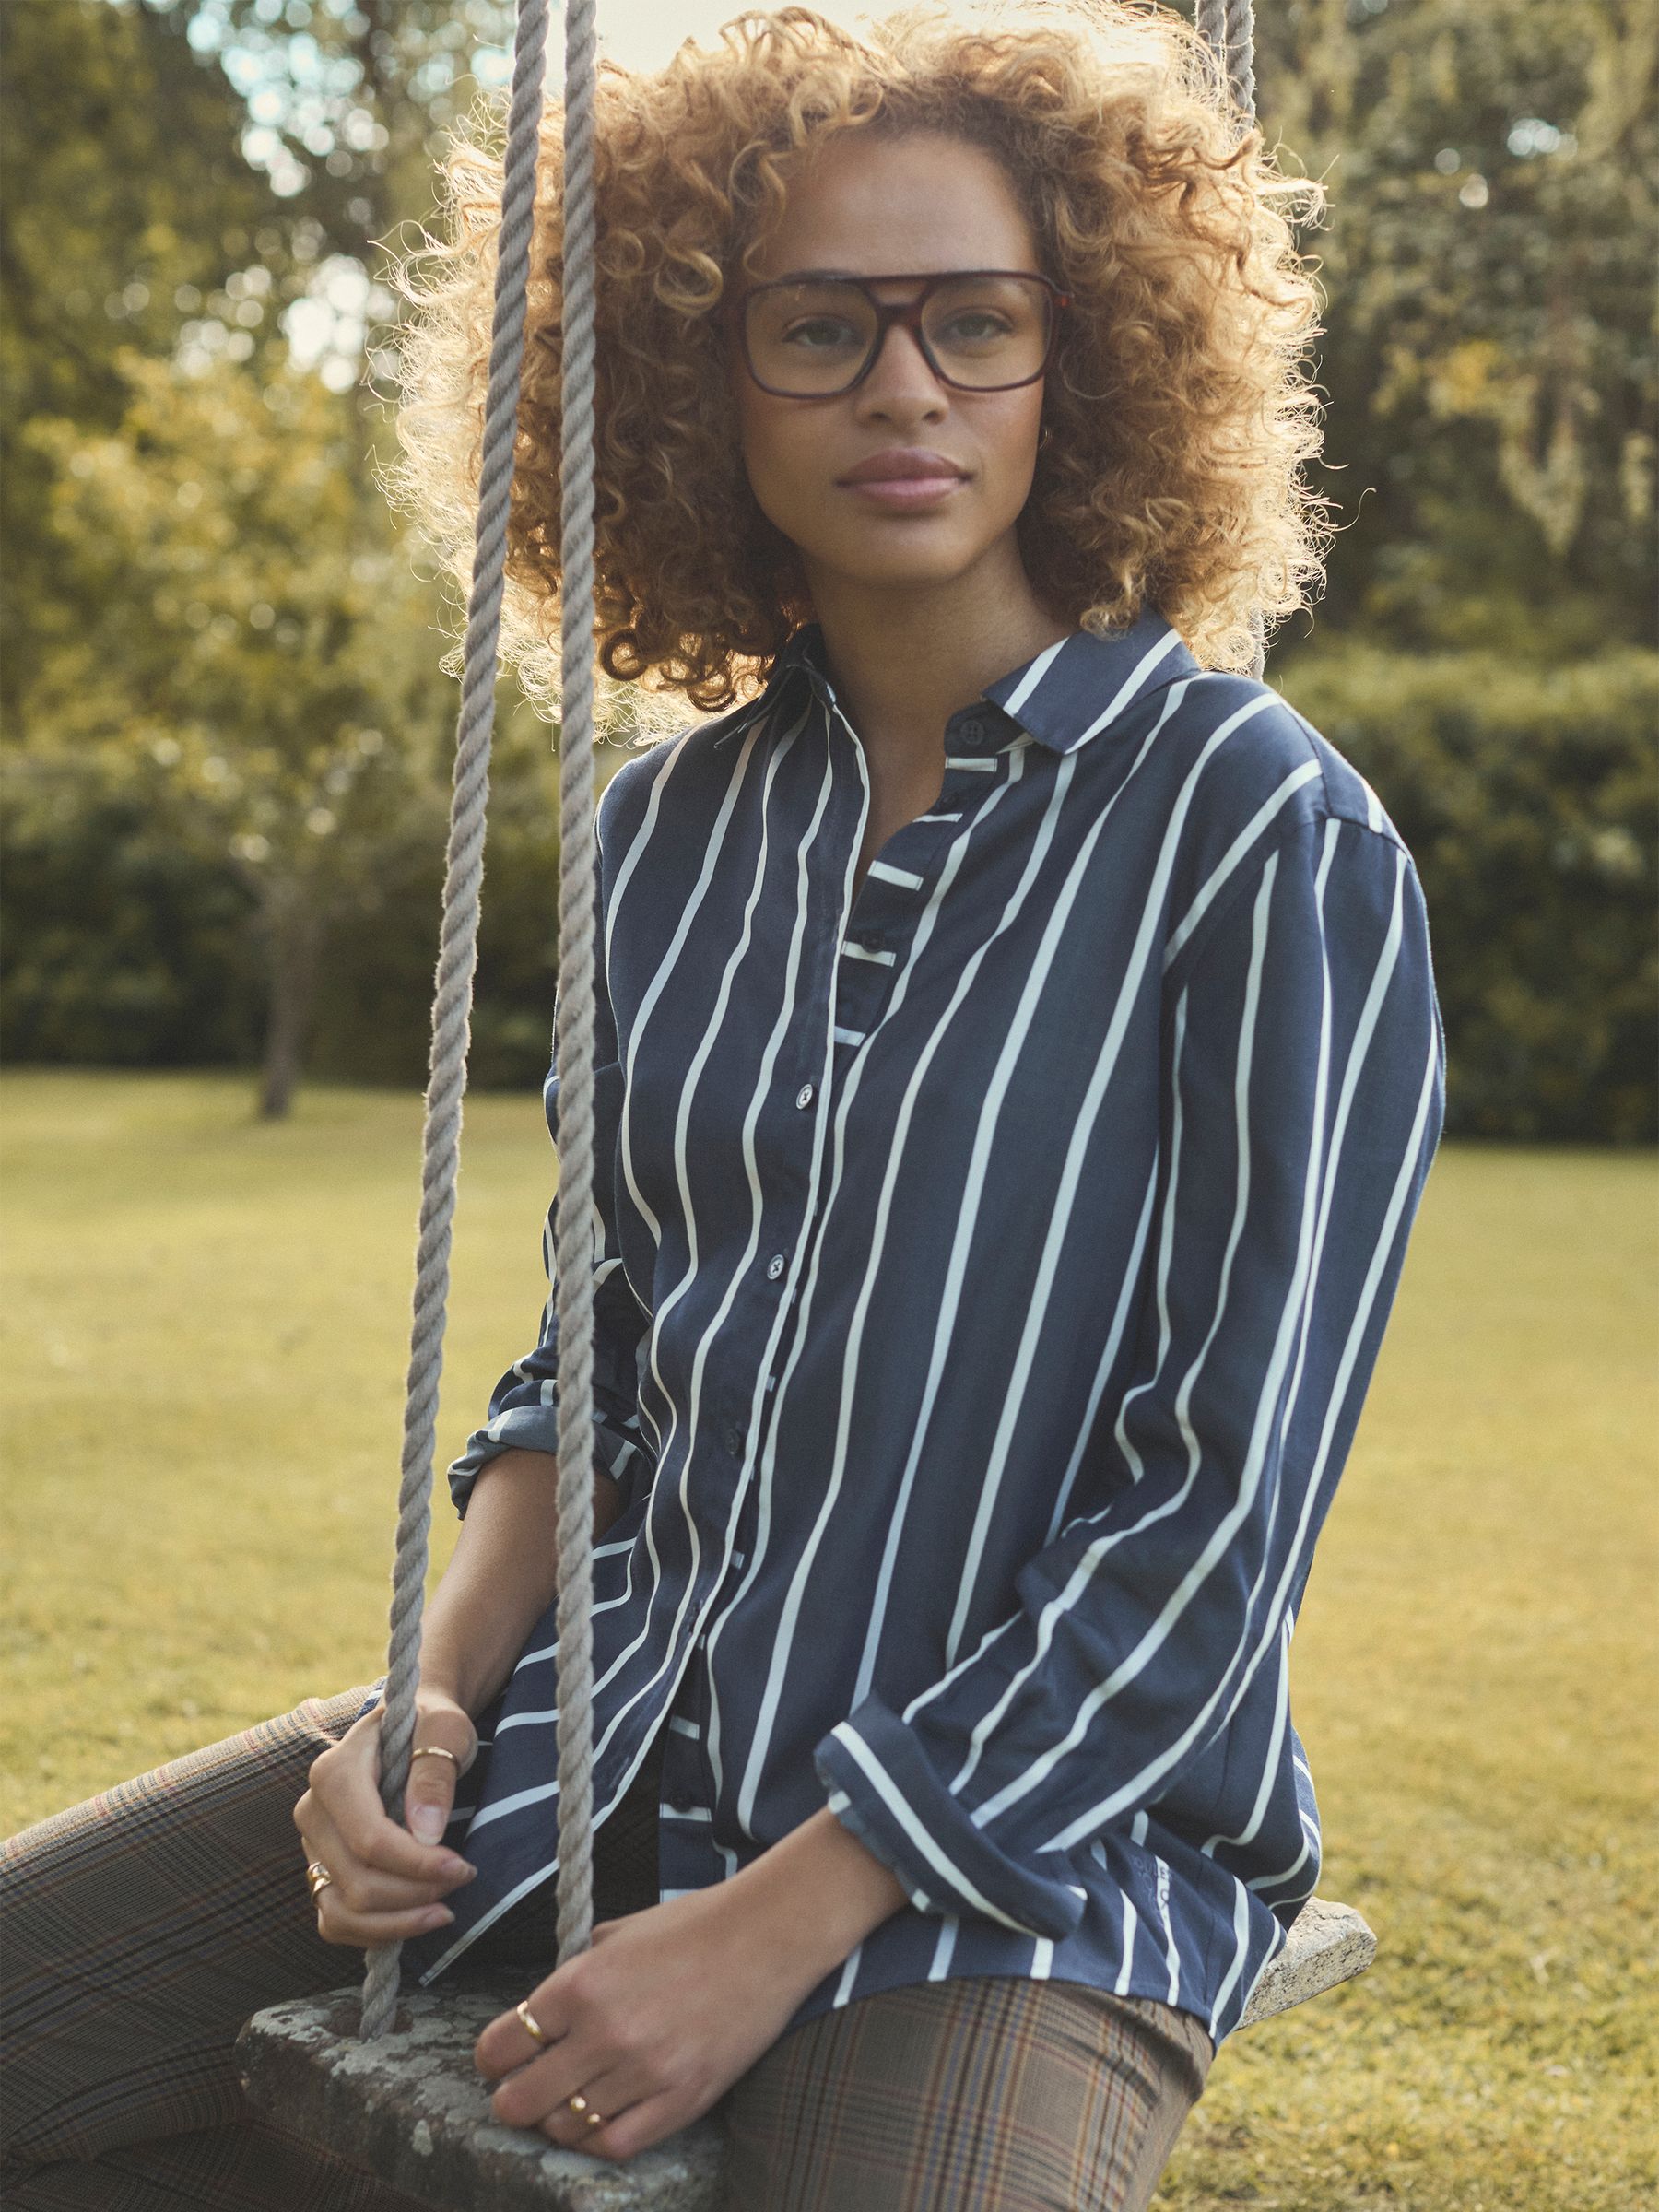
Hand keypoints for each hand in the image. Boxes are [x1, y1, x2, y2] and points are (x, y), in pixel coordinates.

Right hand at [292, 1685, 479, 1947]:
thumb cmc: (431, 1726)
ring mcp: (312, 1845)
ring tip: (444, 1910)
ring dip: (397, 1922)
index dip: (416, 1864)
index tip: (462, 1868)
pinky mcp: (321, 1869)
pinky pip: (335, 1921)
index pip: (369, 1839)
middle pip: (356, 1880)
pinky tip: (416, 1919)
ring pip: (342, 1910)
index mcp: (333, 1772)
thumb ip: (434, 1772)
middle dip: (415, 1893)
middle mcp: (312, 1811)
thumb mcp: (445, 1729)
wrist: (413, 1730)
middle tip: (463, 1877)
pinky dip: (376, 1931)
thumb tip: (426, 1832)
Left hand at [472, 1884, 821, 2162]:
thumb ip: (578, 1970)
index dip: (492, 2059)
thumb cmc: (694, 1925)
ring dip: (557, 2118)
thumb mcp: (620, 1932)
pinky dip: (597, 2138)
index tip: (500, 2061)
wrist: (767, 1936)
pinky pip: (615, 2144)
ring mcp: (644, 2072)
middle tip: (521, 2091)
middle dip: (511, 2099)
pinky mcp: (681, 2100)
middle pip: (520, 2100)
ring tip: (568, 2101)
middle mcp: (605, 2032)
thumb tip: (548, 2007)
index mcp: (582, 1983)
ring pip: (564, 2127)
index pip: (501, 2045)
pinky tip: (602, 2117)